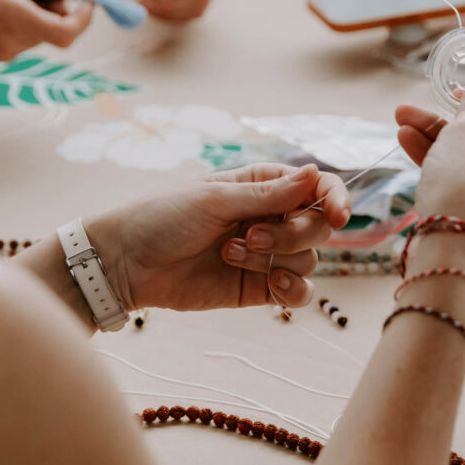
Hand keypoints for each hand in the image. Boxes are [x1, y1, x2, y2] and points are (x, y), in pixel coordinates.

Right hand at [0, 0, 92, 60]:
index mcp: (12, 18)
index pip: (66, 33)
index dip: (84, 18)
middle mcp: (13, 43)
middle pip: (58, 29)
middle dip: (58, 6)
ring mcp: (7, 53)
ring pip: (44, 32)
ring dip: (40, 12)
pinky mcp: (2, 56)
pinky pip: (29, 36)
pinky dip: (27, 20)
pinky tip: (2, 7)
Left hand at [89, 163, 349, 312]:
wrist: (127, 264)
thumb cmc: (163, 217)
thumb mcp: (215, 200)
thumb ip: (269, 195)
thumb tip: (315, 172)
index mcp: (263, 185)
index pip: (318, 187)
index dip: (335, 198)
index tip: (338, 213)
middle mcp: (271, 218)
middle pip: (319, 226)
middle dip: (293, 233)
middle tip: (251, 236)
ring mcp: (267, 255)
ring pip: (309, 259)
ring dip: (276, 259)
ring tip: (230, 254)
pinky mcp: (258, 288)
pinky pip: (299, 291)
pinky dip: (292, 291)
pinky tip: (269, 286)